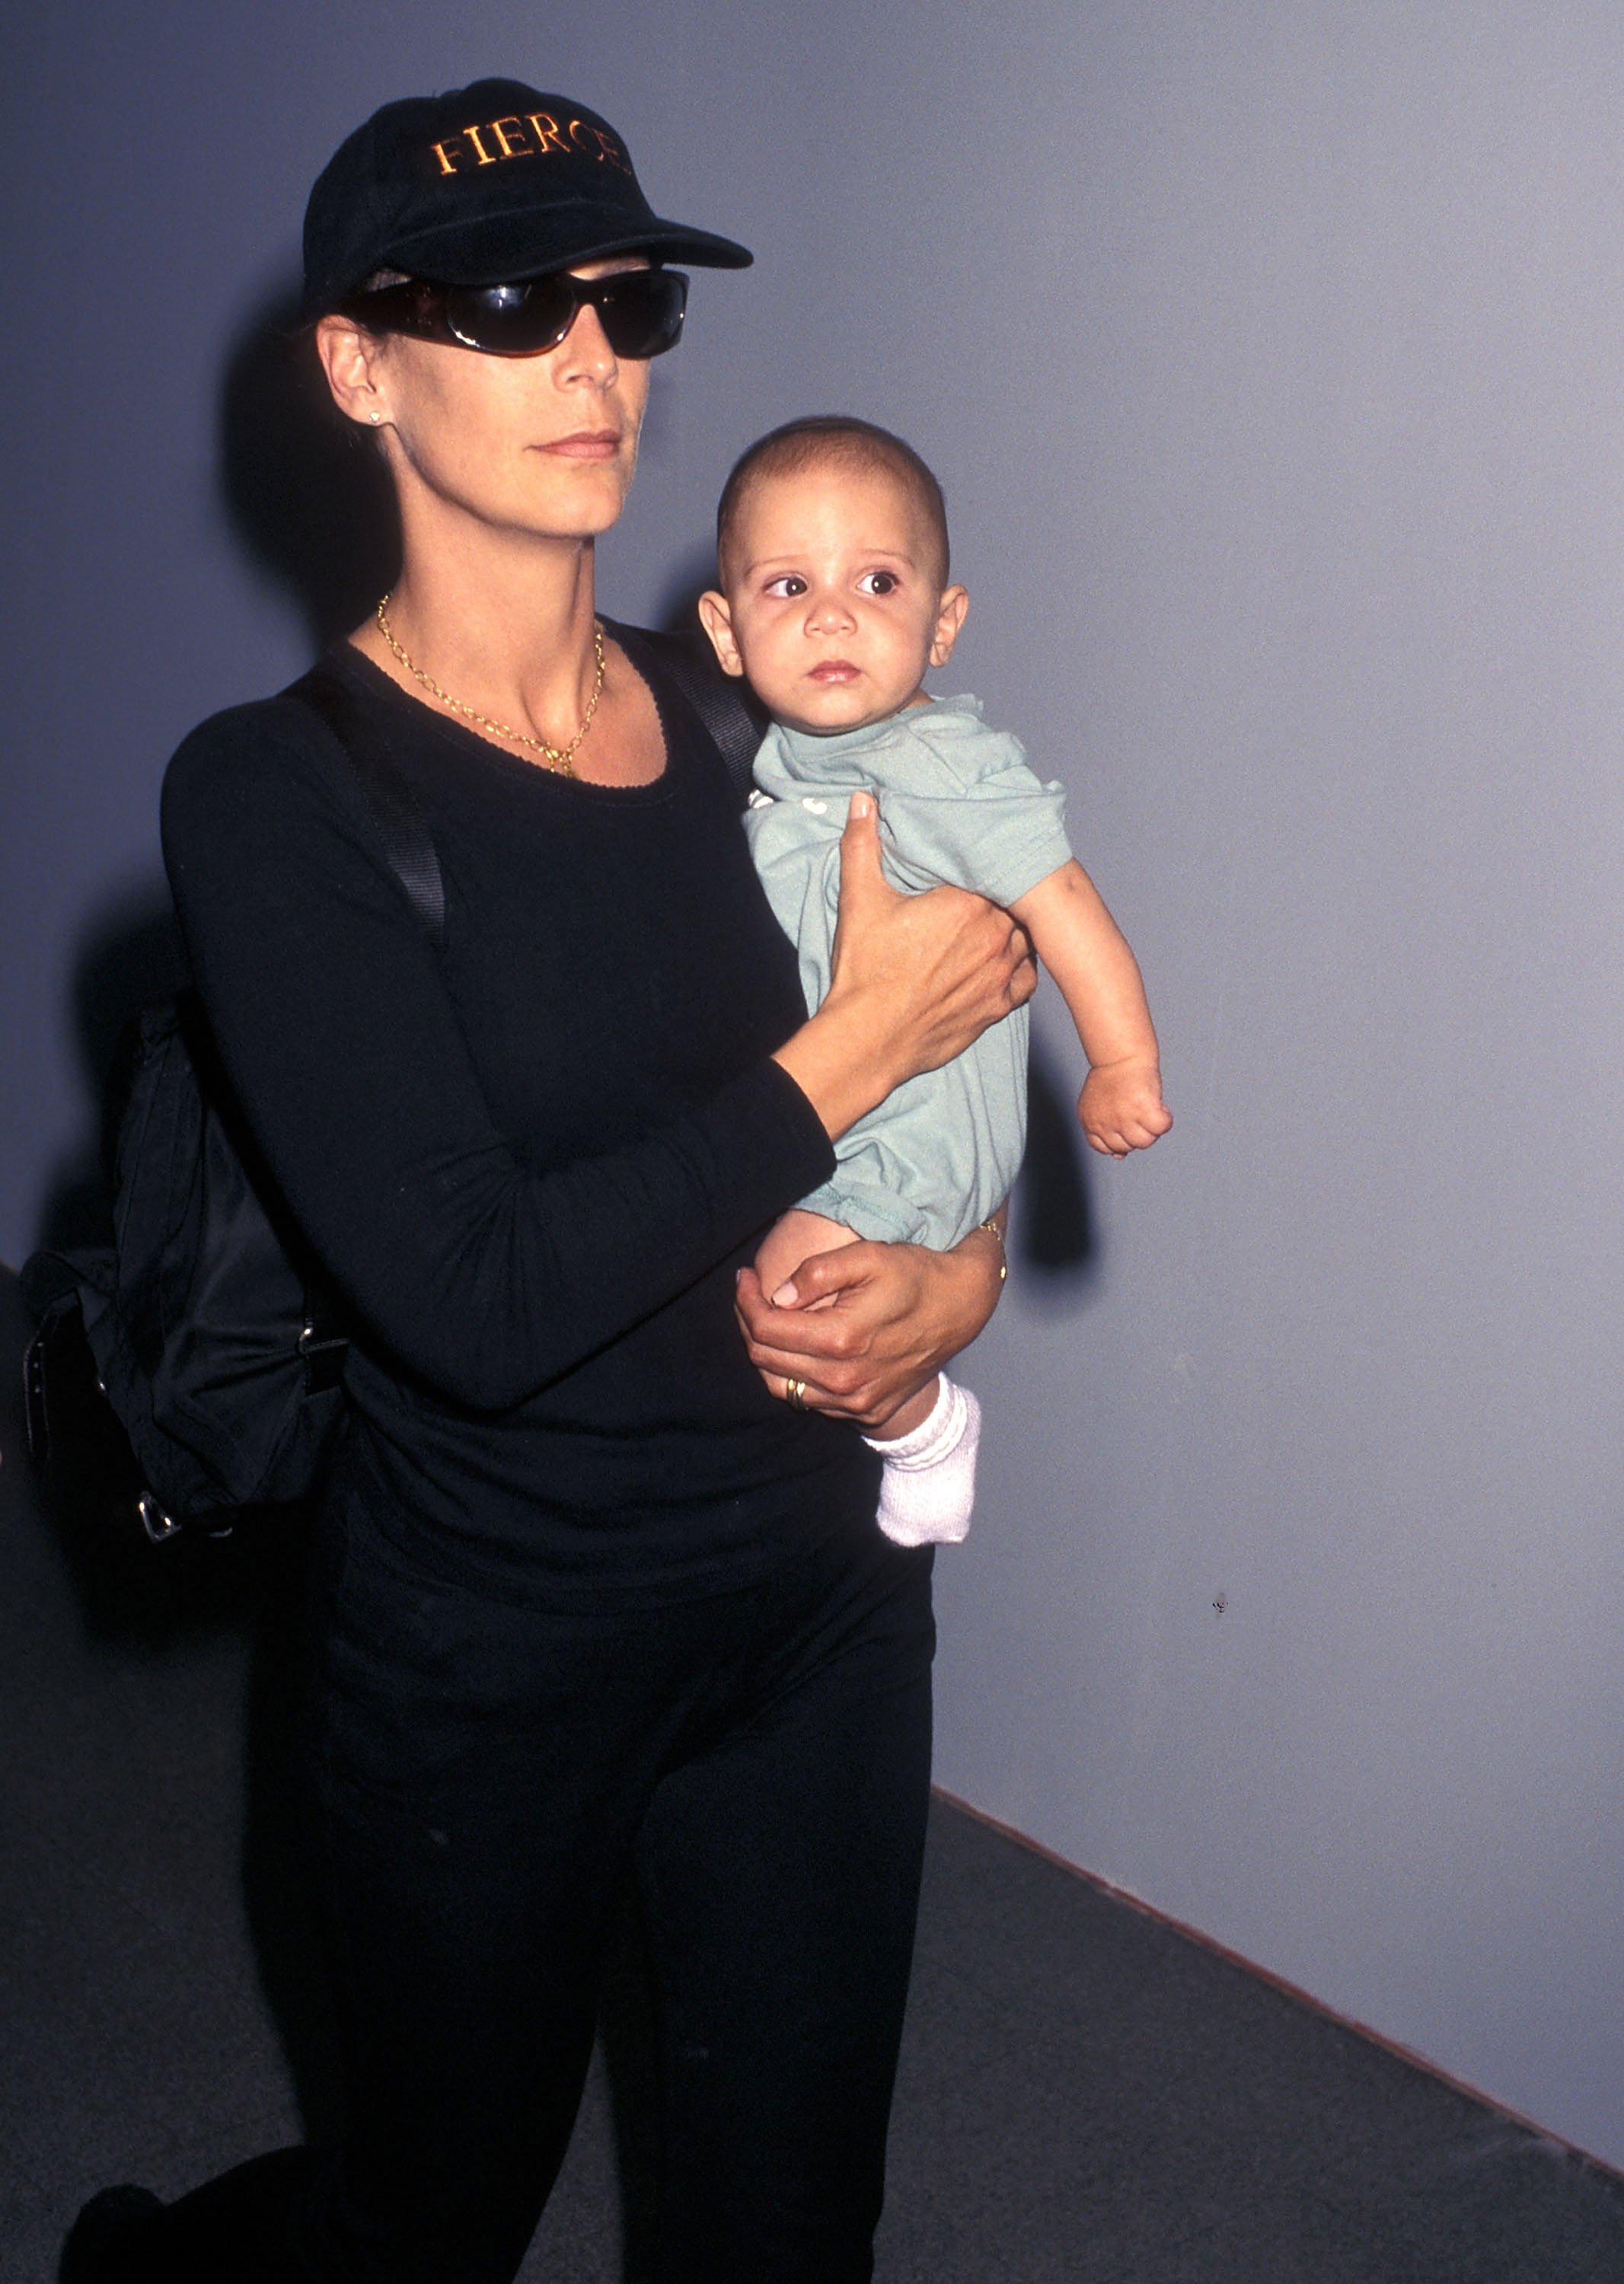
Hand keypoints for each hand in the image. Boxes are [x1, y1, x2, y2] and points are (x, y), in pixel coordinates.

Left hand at [734, 1224, 1004, 1429]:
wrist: (961, 1309)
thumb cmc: (915, 1275)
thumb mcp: (870, 1256)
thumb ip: (818, 1272)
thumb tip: (777, 1296)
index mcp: (841, 1340)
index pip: (765, 1328)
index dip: (745, 1300)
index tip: (744, 1277)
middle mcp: (844, 1380)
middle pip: (765, 1359)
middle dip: (748, 1323)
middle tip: (751, 1295)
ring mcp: (854, 1402)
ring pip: (780, 1387)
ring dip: (766, 1353)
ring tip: (769, 1321)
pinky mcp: (864, 1412)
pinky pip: (809, 1401)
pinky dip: (793, 1375)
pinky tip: (800, 1346)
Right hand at [772, 794, 1035, 1142]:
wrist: (869, 1038)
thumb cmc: (866, 970)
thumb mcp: (859, 900)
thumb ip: (863, 844)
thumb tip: (863, 800)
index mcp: (967, 903)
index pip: (992, 872)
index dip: (983, 870)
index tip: (970, 871)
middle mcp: (994, 936)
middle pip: (1014, 905)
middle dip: (1000, 900)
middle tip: (980, 899)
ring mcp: (1000, 974)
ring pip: (1025, 940)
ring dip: (1012, 933)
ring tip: (992, 929)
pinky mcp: (998, 1007)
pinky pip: (1027, 980)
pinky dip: (1019, 969)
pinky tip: (1003, 963)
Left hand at [1078, 1060, 1172, 1157]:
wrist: (1120, 1053)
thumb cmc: (1112, 1076)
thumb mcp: (1099, 1106)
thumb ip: (1106, 1131)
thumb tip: (1119, 1156)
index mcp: (1090, 1123)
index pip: (1106, 1148)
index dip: (1120, 1138)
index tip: (1126, 1123)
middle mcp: (1104, 1123)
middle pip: (1128, 1147)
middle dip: (1137, 1132)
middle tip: (1139, 1111)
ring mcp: (1123, 1118)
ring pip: (1145, 1141)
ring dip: (1152, 1126)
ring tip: (1149, 1106)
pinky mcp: (1142, 1109)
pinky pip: (1161, 1127)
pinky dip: (1165, 1119)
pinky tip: (1160, 1106)